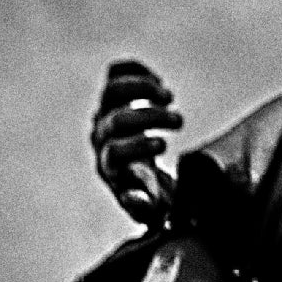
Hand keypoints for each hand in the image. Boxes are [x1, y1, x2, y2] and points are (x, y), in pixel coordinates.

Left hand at [90, 60, 181, 223]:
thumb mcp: (154, 210)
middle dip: (150, 117)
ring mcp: (104, 113)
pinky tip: (160, 84)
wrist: (143, 179)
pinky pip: (115, 72)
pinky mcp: (112, 96)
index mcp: (111, 168)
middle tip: (179, 122)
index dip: (137, 146)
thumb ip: (144, 208)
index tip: (164, 145)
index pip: (115, 153)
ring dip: (142, 88)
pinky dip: (137, 71)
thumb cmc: (154, 197)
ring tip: (169, 97)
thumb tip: (134, 199)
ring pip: (112, 90)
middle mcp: (102, 139)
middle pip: (117, 120)